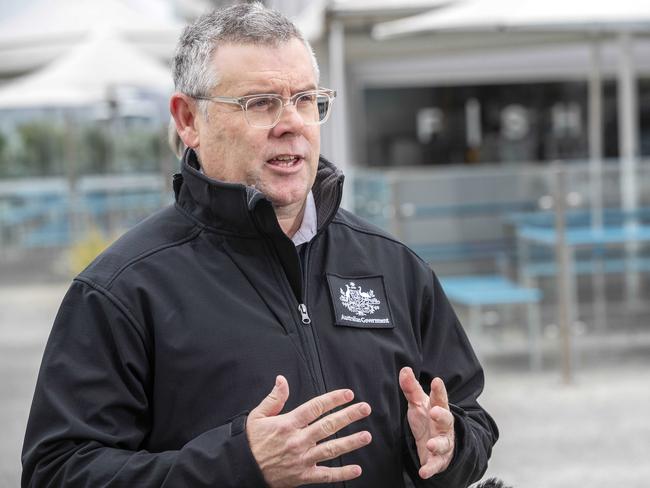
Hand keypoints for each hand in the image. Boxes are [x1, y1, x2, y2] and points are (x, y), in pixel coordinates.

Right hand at [246, 375, 371, 487]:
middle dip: (349, 416)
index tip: (348, 394)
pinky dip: (342, 473)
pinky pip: (325, 475)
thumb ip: (274, 398)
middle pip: (328, 425)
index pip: (316, 407)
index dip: (333, 399)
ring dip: (351, 442)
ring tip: (366, 436)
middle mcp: (298, 440)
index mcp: (288, 424)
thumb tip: (282, 380)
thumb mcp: (258, 416)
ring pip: (331, 449)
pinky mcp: (303, 476)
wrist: (242, 469)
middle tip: (365, 409)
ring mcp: (302, 459)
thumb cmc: (251, 442)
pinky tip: (356, 469)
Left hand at [399, 367, 454, 478]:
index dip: (439, 390)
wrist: (436, 444)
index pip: (440, 398)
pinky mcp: (439, 459)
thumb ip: (411, 388)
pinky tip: (423, 472)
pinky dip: (430, 468)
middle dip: (441, 415)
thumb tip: (404, 369)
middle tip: (435, 411)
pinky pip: (436, 464)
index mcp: (438, 409)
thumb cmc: (427, 419)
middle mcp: (443, 425)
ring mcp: (443, 443)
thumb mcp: (418, 403)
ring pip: (443, 444)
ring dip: (437, 444)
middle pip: (446, 419)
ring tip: (430, 445)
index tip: (436, 381)